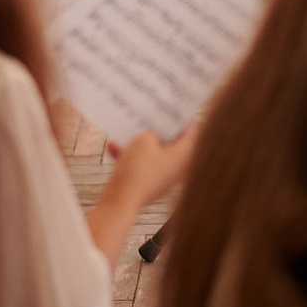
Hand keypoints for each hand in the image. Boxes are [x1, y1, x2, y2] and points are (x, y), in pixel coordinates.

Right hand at [87, 121, 200, 262]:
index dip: (182, 116)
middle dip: (159, 127)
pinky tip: (114, 146)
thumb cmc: (137, 171)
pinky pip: (142, 164)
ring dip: (141, 141)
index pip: (191, 131)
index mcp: (184, 156)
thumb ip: (152, 131)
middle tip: (152, 112)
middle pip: (172, 141)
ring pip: (154, 152)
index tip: (175, 105)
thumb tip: (153, 132)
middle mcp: (177, 168)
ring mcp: (162, 177)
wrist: (120, 201)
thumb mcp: (144, 139)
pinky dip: (130, 155)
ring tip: (129, 128)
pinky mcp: (147, 183)